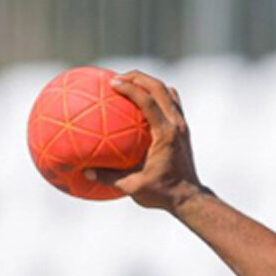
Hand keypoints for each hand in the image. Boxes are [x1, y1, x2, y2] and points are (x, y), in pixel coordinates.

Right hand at [84, 70, 210, 211]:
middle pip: (159, 88)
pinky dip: (156, 95)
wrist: (190, 198)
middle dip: (138, 77)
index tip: (112, 82)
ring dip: (149, 83)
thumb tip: (85, 173)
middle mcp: (176, 124)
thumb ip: (109, 178)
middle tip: (117, 77)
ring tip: (129, 82)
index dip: (131, 87)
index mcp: (165, 134)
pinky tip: (141, 100)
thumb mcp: (133, 188)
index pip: (148, 101)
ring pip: (167, 91)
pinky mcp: (182, 128)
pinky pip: (170, 102)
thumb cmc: (162, 193)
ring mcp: (181, 124)